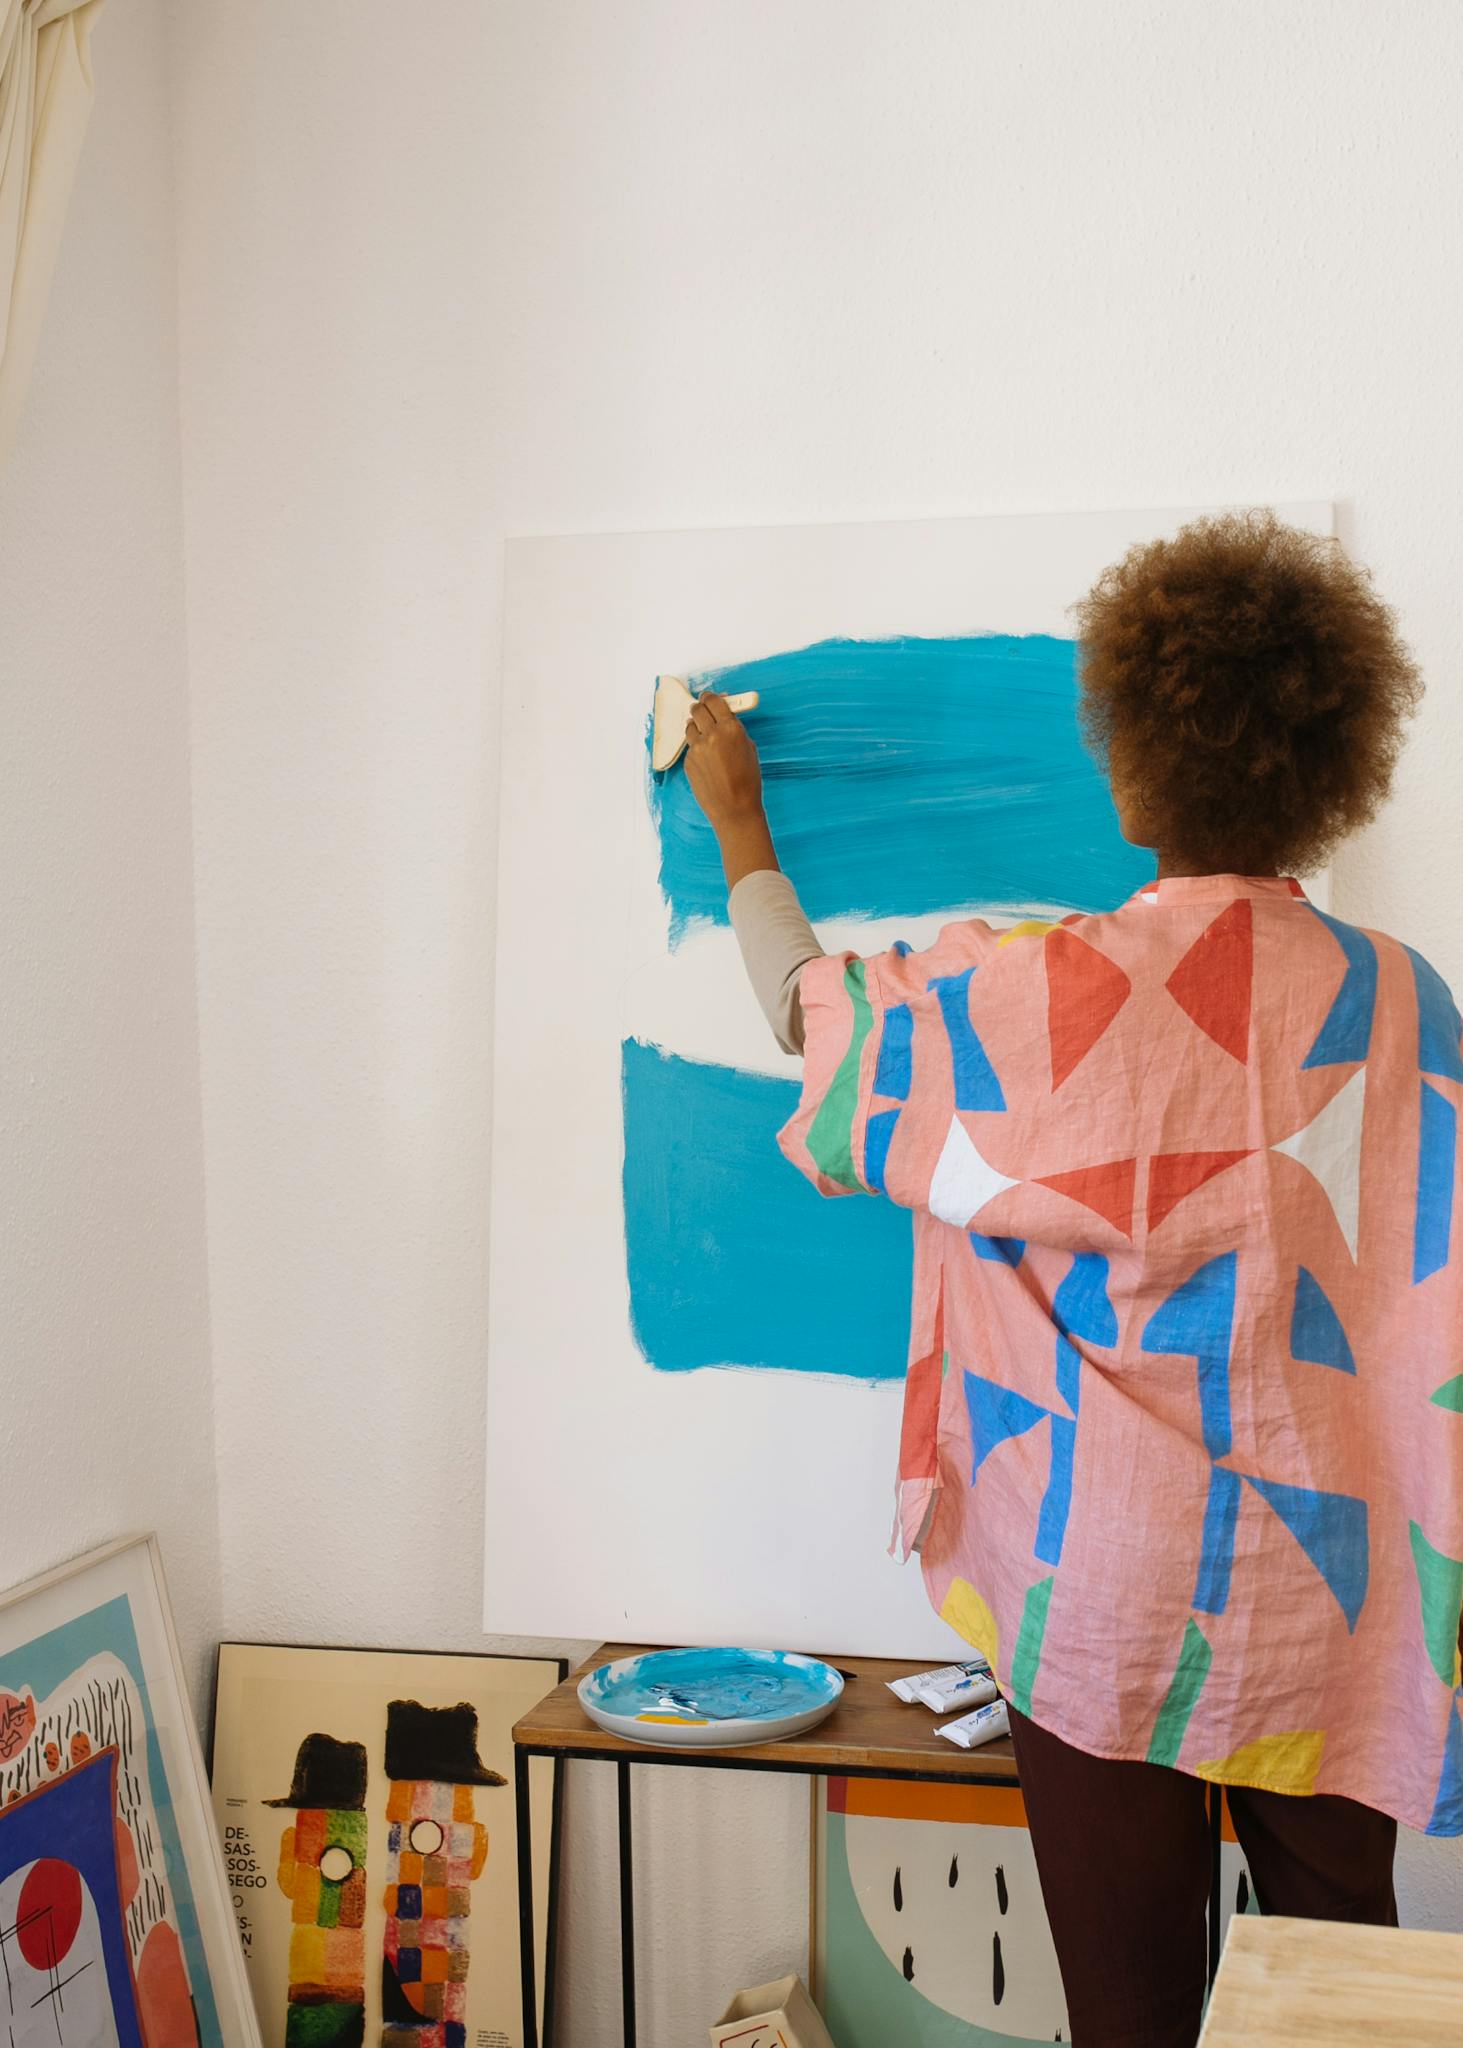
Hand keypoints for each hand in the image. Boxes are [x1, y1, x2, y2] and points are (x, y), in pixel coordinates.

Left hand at [683, 693, 763, 829]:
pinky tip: (706, 758)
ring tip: (704, 734)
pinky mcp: (689, 761)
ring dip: (696, 726)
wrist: (735, 808)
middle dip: (700, 708)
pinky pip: (690, 747)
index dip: (710, 697)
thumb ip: (735, 729)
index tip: (709, 697)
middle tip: (703, 710)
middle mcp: (711, 735)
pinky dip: (696, 747)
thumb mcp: (749, 748)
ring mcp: (697, 748)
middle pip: (698, 709)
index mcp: (730, 728)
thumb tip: (725, 716)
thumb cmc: (748, 780)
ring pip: (690, 726)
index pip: (714, 701)